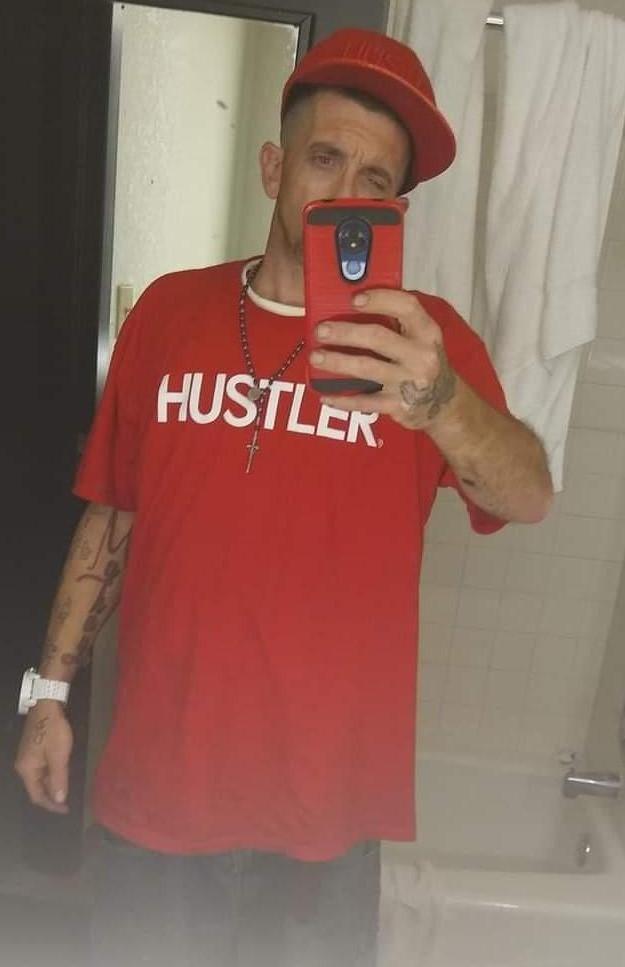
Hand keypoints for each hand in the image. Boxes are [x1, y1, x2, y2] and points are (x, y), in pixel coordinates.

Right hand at [15, 701, 72, 813]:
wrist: (48, 705)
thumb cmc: (53, 731)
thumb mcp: (59, 756)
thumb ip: (59, 779)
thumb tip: (59, 800)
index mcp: (26, 770)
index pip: (36, 796)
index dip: (51, 805)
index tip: (66, 809)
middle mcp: (23, 766)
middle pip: (37, 787)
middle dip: (52, 795)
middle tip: (68, 800)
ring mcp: (28, 756)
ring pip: (40, 777)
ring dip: (53, 784)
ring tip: (67, 788)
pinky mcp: (34, 748)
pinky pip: (42, 767)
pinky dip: (52, 773)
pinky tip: (62, 772)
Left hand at [310, 288, 457, 430]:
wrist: (444, 404)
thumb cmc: (424, 362)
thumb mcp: (422, 338)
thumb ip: (398, 322)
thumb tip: (355, 302)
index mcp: (427, 332)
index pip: (406, 307)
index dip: (380, 299)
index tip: (354, 299)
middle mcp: (421, 355)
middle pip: (377, 337)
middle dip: (345, 332)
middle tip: (320, 330)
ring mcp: (409, 382)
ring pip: (366, 368)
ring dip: (337, 362)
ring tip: (316, 357)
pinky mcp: (399, 406)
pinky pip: (364, 402)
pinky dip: (342, 400)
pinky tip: (325, 396)